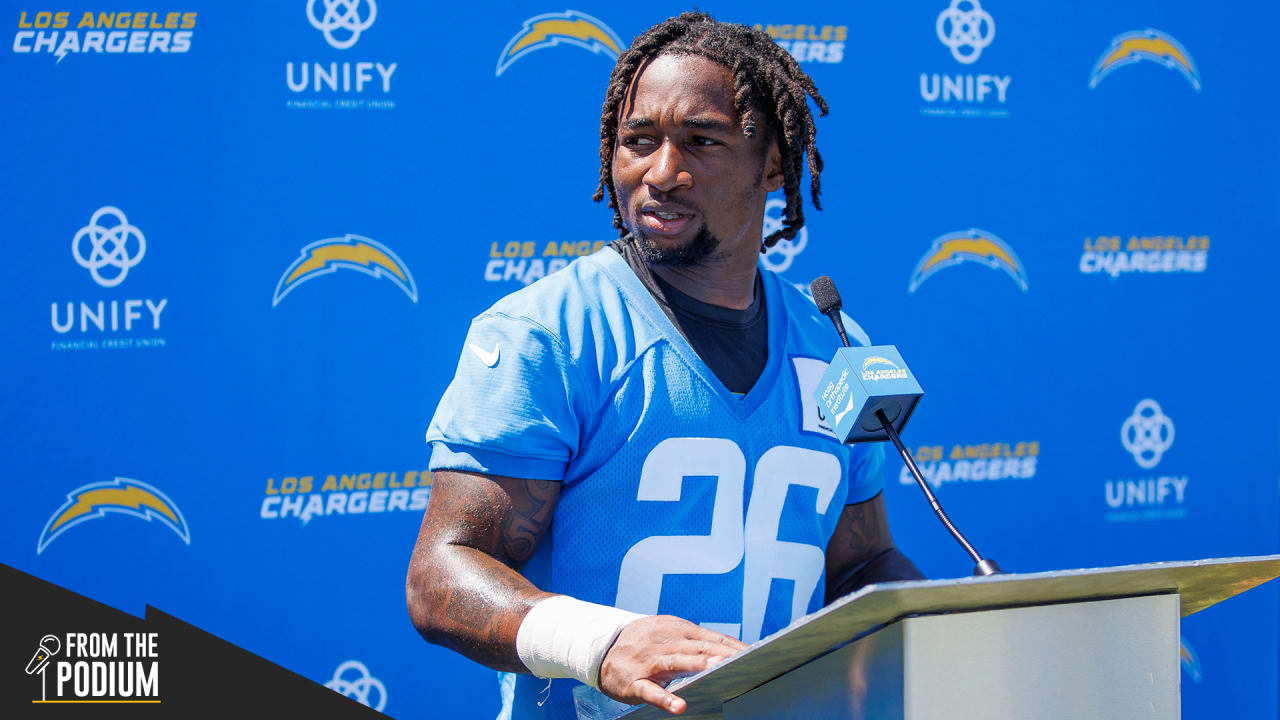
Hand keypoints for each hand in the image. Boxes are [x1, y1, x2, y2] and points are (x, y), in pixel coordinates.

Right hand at [598, 615, 746, 713]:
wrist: (601, 648)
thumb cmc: (645, 642)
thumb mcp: (669, 632)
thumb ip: (697, 640)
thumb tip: (732, 646)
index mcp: (675, 628)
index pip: (709, 637)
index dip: (731, 645)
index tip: (754, 652)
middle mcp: (663, 642)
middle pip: (697, 647)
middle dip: (720, 652)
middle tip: (742, 657)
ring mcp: (648, 662)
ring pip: (676, 662)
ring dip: (697, 664)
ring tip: (717, 668)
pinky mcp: (634, 682)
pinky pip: (651, 691)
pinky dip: (665, 698)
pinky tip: (679, 706)